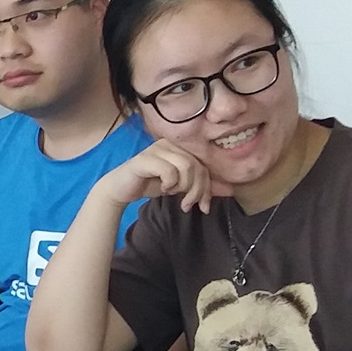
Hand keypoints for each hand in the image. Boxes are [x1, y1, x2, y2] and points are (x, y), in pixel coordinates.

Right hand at [97, 138, 228, 213]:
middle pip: (197, 166)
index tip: (203, 206)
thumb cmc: (150, 184)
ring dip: (184, 187)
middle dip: (197, 190)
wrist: (121, 189)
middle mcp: (169, 144)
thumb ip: (201, 186)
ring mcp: (156, 149)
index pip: (204, 166)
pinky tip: (162, 188)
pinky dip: (169, 183)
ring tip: (174, 195)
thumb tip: (230, 191)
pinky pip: (169, 171)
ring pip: (186, 167)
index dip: (207, 188)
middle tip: (188, 205)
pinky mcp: (145, 159)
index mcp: (179, 147)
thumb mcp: (180, 187)